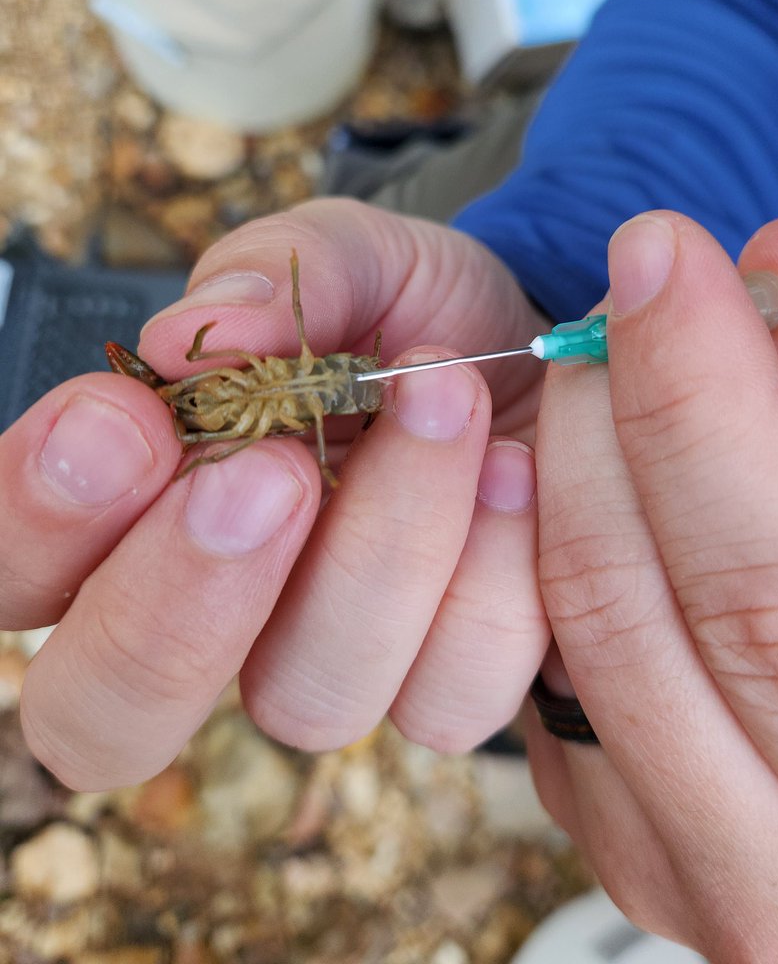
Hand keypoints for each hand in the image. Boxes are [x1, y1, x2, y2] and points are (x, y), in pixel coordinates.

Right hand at [1, 198, 547, 788]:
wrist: (533, 353)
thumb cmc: (407, 314)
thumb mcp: (348, 256)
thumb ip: (276, 269)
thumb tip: (196, 331)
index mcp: (139, 514)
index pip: (20, 573)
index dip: (39, 521)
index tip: (120, 417)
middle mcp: (215, 618)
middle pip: (107, 715)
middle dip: (176, 603)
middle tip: (267, 471)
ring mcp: (329, 665)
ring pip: (306, 698)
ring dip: (379, 547)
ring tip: (439, 397)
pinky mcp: (446, 683)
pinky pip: (450, 695)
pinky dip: (490, 575)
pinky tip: (513, 469)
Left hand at [528, 212, 777, 960]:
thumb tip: (776, 277)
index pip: (775, 588)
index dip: (701, 404)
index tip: (659, 256)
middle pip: (634, 615)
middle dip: (608, 421)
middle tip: (622, 306)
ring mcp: (688, 885)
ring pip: (564, 647)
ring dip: (561, 478)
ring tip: (606, 376)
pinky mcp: (624, 854)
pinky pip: (546, 684)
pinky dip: (552, 562)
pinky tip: (601, 490)